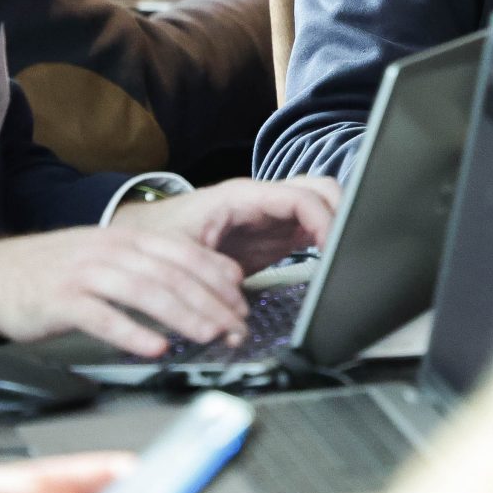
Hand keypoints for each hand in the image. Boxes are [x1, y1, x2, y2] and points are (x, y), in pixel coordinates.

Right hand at [0, 224, 250, 354]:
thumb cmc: (53, 272)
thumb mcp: (106, 257)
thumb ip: (149, 267)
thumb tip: (199, 286)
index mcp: (127, 238)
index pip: (187, 253)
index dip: (220, 279)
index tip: (243, 305)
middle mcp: (111, 250)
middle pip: (174, 274)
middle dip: (212, 303)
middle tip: (236, 329)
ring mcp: (86, 274)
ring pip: (146, 292)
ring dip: (183, 315)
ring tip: (208, 336)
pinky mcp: (61, 301)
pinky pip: (103, 317)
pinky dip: (132, 333)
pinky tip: (154, 348)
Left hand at [114, 176, 342, 274]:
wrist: (145, 236)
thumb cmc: (159, 235)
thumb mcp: (177, 254)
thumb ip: (207, 274)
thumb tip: (236, 300)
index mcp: (244, 196)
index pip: (300, 197)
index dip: (324, 220)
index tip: (335, 249)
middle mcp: (265, 200)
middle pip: (321, 191)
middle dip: (342, 216)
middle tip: (348, 252)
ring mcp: (273, 216)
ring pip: (322, 206)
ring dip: (338, 225)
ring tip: (343, 257)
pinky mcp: (276, 235)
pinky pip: (313, 228)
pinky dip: (328, 240)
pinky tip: (331, 262)